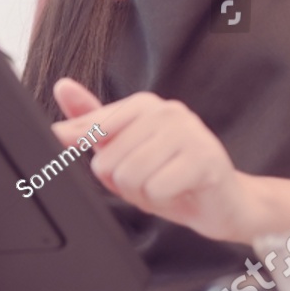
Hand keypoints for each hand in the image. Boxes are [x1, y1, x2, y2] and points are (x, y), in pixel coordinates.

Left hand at [50, 78, 258, 242]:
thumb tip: (62, 87)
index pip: (90, 132)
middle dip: (123, 185)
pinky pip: (155, 190)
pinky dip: (162, 202)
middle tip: (152, 181)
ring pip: (128, 177)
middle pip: (105, 162)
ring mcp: (188, 131)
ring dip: (142, 195)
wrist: (227, 202)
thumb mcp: (125, 148)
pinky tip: (180, 193)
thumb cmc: (172, 175)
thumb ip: (92, 120)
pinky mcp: (204, 159)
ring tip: (165, 187)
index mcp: (143, 104)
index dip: (102, 164)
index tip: (125, 166)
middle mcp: (166, 110)